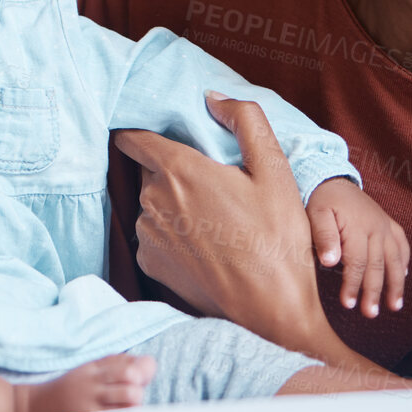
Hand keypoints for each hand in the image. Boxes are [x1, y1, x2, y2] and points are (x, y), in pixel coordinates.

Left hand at [114, 92, 333, 359]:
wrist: (271, 314)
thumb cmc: (277, 241)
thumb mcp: (275, 172)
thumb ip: (246, 121)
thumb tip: (214, 98)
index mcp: (178, 170)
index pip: (134, 137)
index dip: (145, 131)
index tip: (163, 134)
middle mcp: (151, 199)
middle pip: (150, 171)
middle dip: (174, 172)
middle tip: (215, 186)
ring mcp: (147, 235)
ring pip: (153, 204)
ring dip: (175, 205)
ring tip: (217, 222)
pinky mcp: (149, 265)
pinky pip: (155, 236)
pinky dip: (173, 236)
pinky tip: (207, 247)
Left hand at [307, 177, 408, 317]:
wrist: (333, 180)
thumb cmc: (321, 201)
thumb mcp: (315, 214)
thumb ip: (324, 237)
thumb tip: (331, 263)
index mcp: (357, 226)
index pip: (357, 263)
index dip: (353, 285)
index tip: (348, 304)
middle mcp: (376, 227)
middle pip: (378, 265)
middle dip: (374, 292)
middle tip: (370, 313)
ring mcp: (386, 226)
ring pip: (395, 259)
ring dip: (396, 284)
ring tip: (395, 306)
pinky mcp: (390, 224)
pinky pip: (402, 246)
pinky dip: (404, 263)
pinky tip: (403, 278)